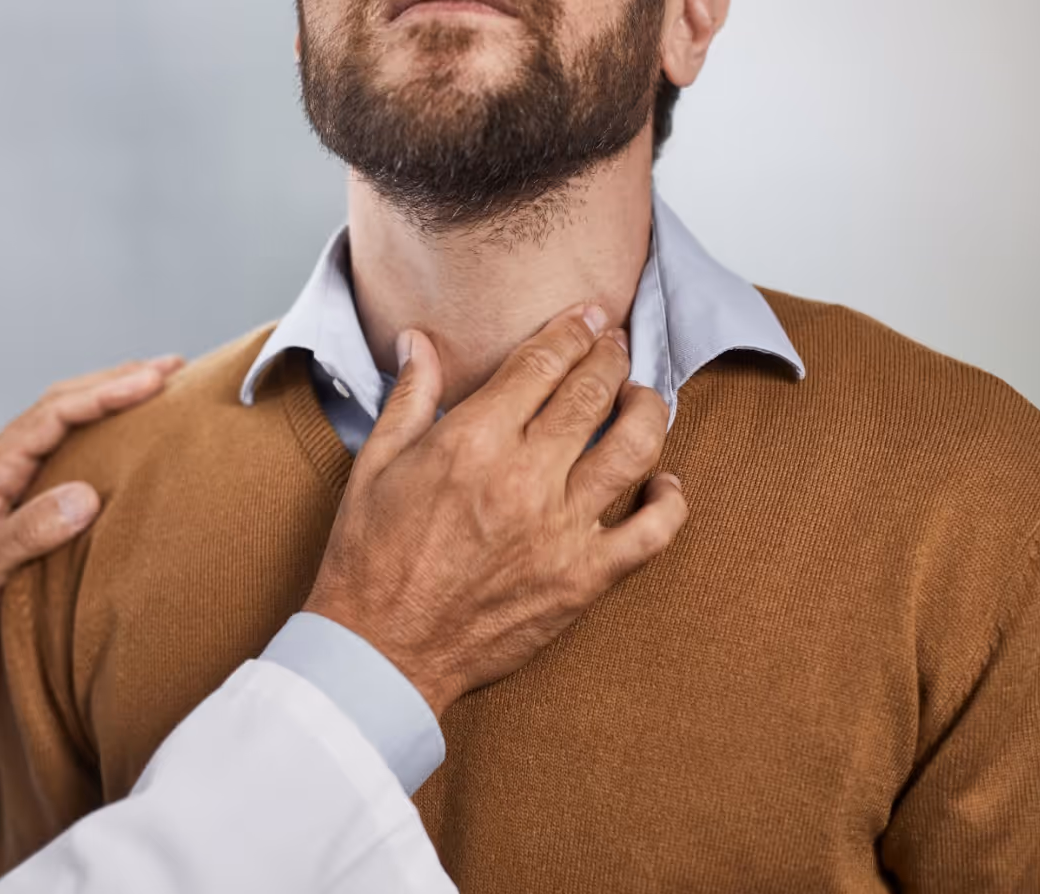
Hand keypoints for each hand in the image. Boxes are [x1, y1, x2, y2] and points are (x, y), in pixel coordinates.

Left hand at [0, 355, 185, 681]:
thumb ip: (27, 534)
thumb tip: (85, 496)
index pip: (53, 415)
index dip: (104, 394)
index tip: (151, 381)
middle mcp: (3, 464)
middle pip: (64, 404)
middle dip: (117, 381)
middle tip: (172, 367)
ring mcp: (18, 479)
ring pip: (69, 421)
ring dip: (113, 398)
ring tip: (161, 385)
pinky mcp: (32, 498)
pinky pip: (74, 449)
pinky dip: (107, 430)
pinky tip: (134, 432)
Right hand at [303, 304, 686, 716]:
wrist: (380, 651)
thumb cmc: (369, 558)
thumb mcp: (375, 465)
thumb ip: (409, 397)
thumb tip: (418, 340)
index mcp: (472, 441)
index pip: (543, 362)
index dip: (573, 329)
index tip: (590, 316)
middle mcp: (524, 477)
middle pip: (593, 392)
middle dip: (612, 354)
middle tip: (617, 343)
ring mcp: (561, 530)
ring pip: (636, 447)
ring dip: (649, 408)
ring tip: (641, 397)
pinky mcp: (584, 580)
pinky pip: (654, 532)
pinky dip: (670, 500)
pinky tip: (663, 483)